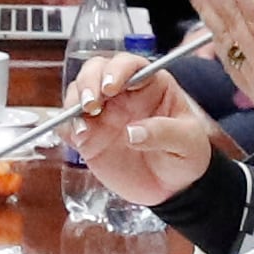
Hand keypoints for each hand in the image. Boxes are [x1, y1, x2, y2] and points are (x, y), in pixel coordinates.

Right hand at [64, 52, 221, 208]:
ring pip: (77, 92)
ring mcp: (103, 114)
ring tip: (82, 125)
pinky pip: (68, 125)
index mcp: (150, 85)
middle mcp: (122, 94)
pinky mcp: (88, 136)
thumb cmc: (185, 156)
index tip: (111, 87)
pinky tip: (76, 137)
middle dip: (89, 82)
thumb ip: (164, 133)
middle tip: (91, 104)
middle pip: (96, 71)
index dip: (117, 70)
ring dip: (73, 103)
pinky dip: (66, 127)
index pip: (130, 65)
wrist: (172, 187)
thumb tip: (133, 132)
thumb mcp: (188, 143)